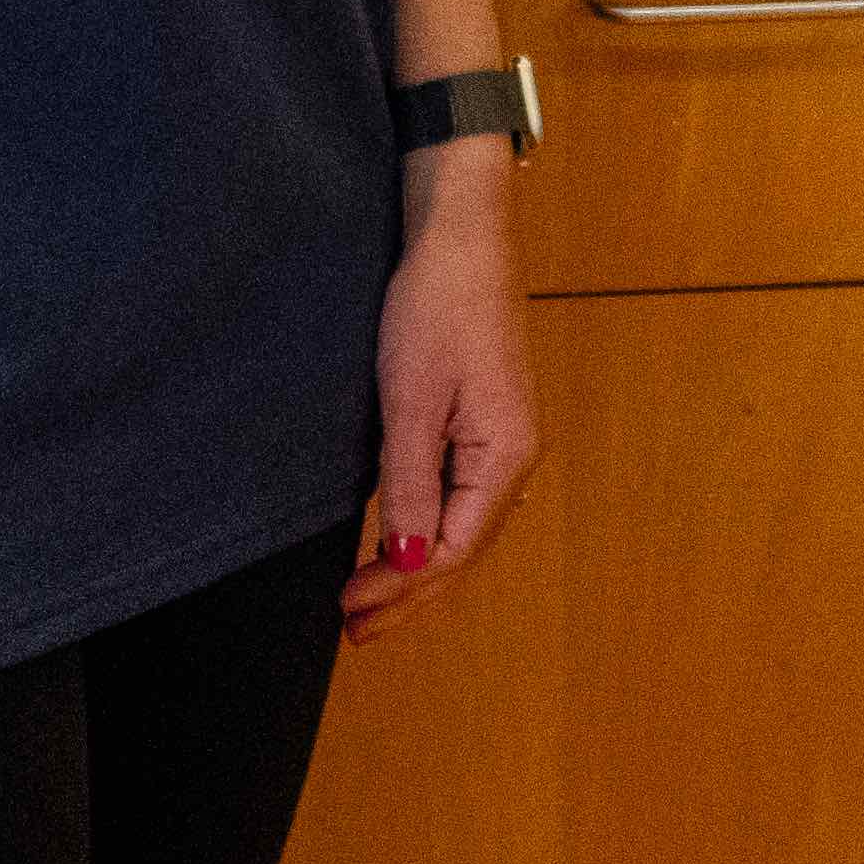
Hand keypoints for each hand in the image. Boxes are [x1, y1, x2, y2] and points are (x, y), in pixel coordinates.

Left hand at [356, 162, 545, 645]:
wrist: (461, 233)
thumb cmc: (436, 305)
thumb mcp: (412, 398)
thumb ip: (412, 486)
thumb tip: (411, 564)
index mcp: (504, 458)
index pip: (453, 551)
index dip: (402, 589)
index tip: (349, 610)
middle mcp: (514, 459)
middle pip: (463, 551)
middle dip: (410, 595)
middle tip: (356, 631)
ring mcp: (504, 441)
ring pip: (463, 530)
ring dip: (418, 570)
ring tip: (373, 605)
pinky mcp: (486, 422)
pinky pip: (461, 500)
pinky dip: (429, 532)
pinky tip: (402, 545)